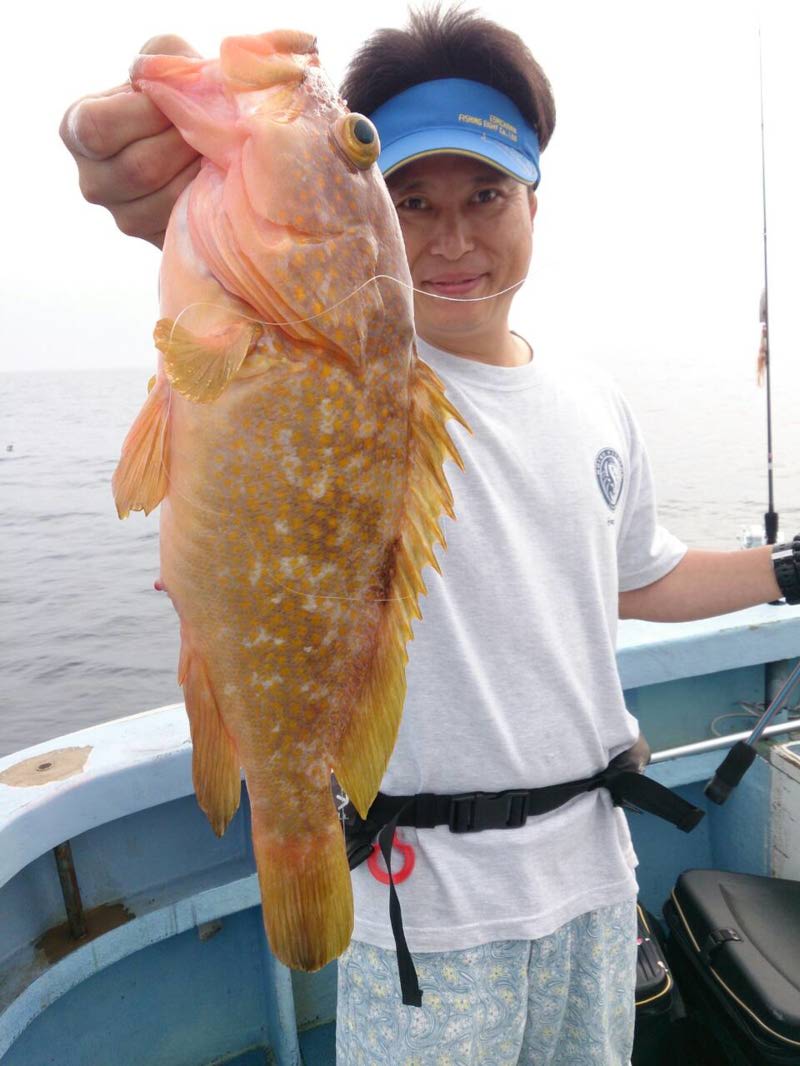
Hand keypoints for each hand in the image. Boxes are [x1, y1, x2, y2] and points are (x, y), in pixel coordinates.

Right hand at [59, 35, 201, 248]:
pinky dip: (207, 196)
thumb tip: (161, 80)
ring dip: (199, 169)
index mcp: (77, 131)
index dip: (143, 114)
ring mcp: (123, 217)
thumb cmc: (177, 98)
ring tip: (214, 150)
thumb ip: (161, 59)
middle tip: (208, 128)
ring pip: (165, 196)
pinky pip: (185, 220)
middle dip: (182, 143)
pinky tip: (217, 177)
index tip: (172, 102)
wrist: (204, 144)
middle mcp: (92, 181)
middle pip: (139, 168)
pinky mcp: (156, 240)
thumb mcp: (165, 63)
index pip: (97, 129)